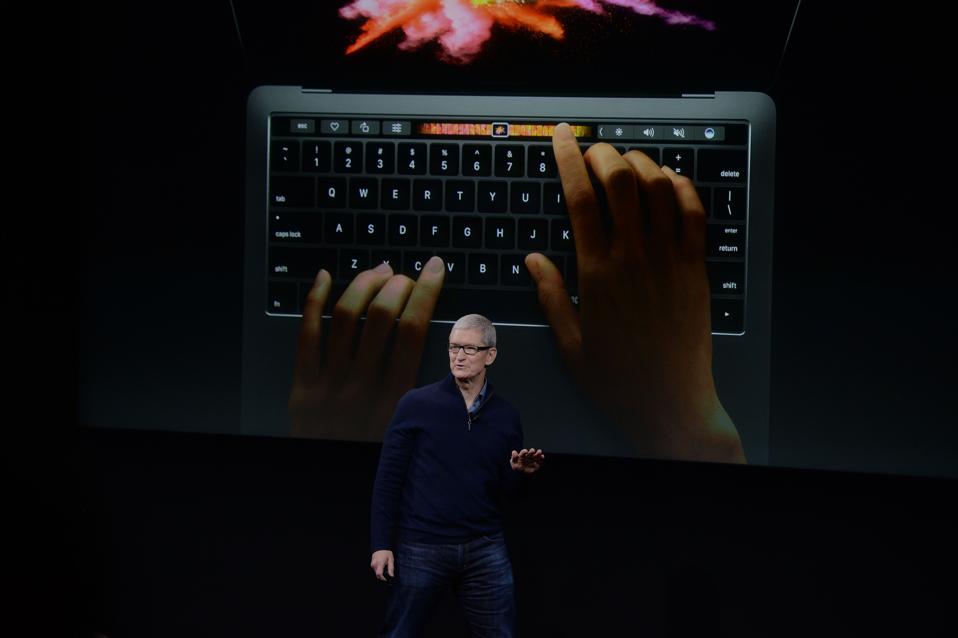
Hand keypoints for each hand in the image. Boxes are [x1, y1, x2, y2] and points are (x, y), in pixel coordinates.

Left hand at [290, 257, 444, 441]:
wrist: (327, 485)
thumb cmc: (374, 453)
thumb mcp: (408, 423)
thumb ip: (423, 386)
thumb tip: (448, 343)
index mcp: (396, 396)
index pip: (414, 329)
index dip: (426, 291)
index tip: (434, 269)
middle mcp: (362, 386)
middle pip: (382, 316)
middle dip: (397, 284)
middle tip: (404, 276)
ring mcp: (329, 384)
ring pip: (346, 317)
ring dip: (364, 284)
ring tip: (377, 272)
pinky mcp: (302, 385)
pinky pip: (306, 333)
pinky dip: (314, 299)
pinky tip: (324, 277)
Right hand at [370, 549, 394, 581]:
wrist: (380, 547)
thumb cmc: (386, 553)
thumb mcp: (391, 560)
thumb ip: (391, 568)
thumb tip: (391, 576)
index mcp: (380, 563)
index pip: (379, 574)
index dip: (383, 578)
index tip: (386, 579)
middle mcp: (375, 564)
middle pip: (377, 575)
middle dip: (382, 576)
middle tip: (387, 573)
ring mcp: (372, 564)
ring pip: (376, 573)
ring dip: (381, 573)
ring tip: (385, 568)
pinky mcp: (372, 564)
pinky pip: (375, 570)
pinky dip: (379, 570)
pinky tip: (382, 566)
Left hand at [510, 448, 544, 473]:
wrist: (522, 475)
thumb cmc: (517, 468)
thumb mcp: (514, 463)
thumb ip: (514, 458)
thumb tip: (514, 451)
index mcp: (522, 455)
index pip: (523, 452)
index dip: (524, 451)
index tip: (525, 452)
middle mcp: (528, 456)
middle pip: (531, 452)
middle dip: (532, 451)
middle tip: (532, 451)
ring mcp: (533, 459)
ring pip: (536, 455)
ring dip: (538, 453)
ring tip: (539, 451)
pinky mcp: (537, 463)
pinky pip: (540, 460)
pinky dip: (541, 458)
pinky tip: (542, 456)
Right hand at [524, 123, 744, 462]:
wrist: (670, 404)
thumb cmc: (616, 378)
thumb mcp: (569, 342)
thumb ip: (550, 294)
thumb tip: (534, 257)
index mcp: (596, 273)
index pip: (579, 198)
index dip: (568, 159)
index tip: (561, 137)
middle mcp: (634, 257)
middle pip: (620, 180)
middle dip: (603, 153)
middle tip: (592, 150)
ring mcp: (669, 259)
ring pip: (658, 187)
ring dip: (640, 163)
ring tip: (625, 164)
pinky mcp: (696, 268)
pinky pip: (694, 212)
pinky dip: (680, 186)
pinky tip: (666, 181)